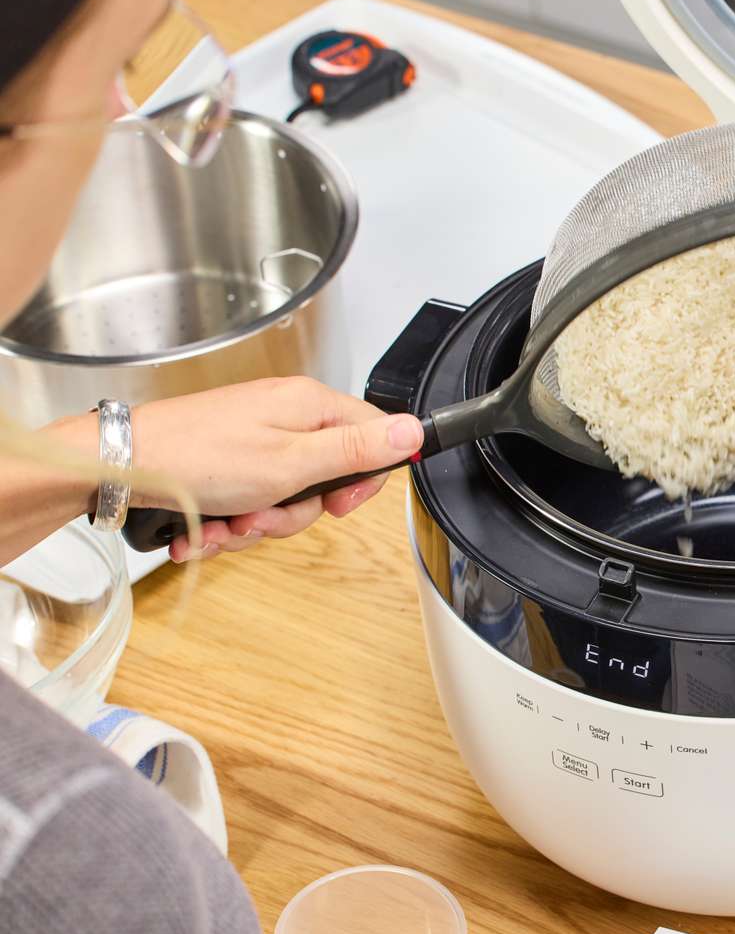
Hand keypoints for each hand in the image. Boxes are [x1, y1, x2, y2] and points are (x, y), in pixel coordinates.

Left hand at [127, 377, 423, 561]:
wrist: (120, 465)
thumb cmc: (199, 457)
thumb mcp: (293, 463)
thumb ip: (358, 450)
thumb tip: (414, 430)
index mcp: (309, 406)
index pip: (371, 436)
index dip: (361, 481)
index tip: (337, 506)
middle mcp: (284, 417)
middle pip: (326, 477)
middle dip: (294, 512)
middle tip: (265, 515)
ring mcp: (254, 440)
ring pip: (285, 497)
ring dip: (257, 524)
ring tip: (226, 524)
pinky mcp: (227, 462)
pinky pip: (250, 501)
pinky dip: (230, 523)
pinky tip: (207, 527)